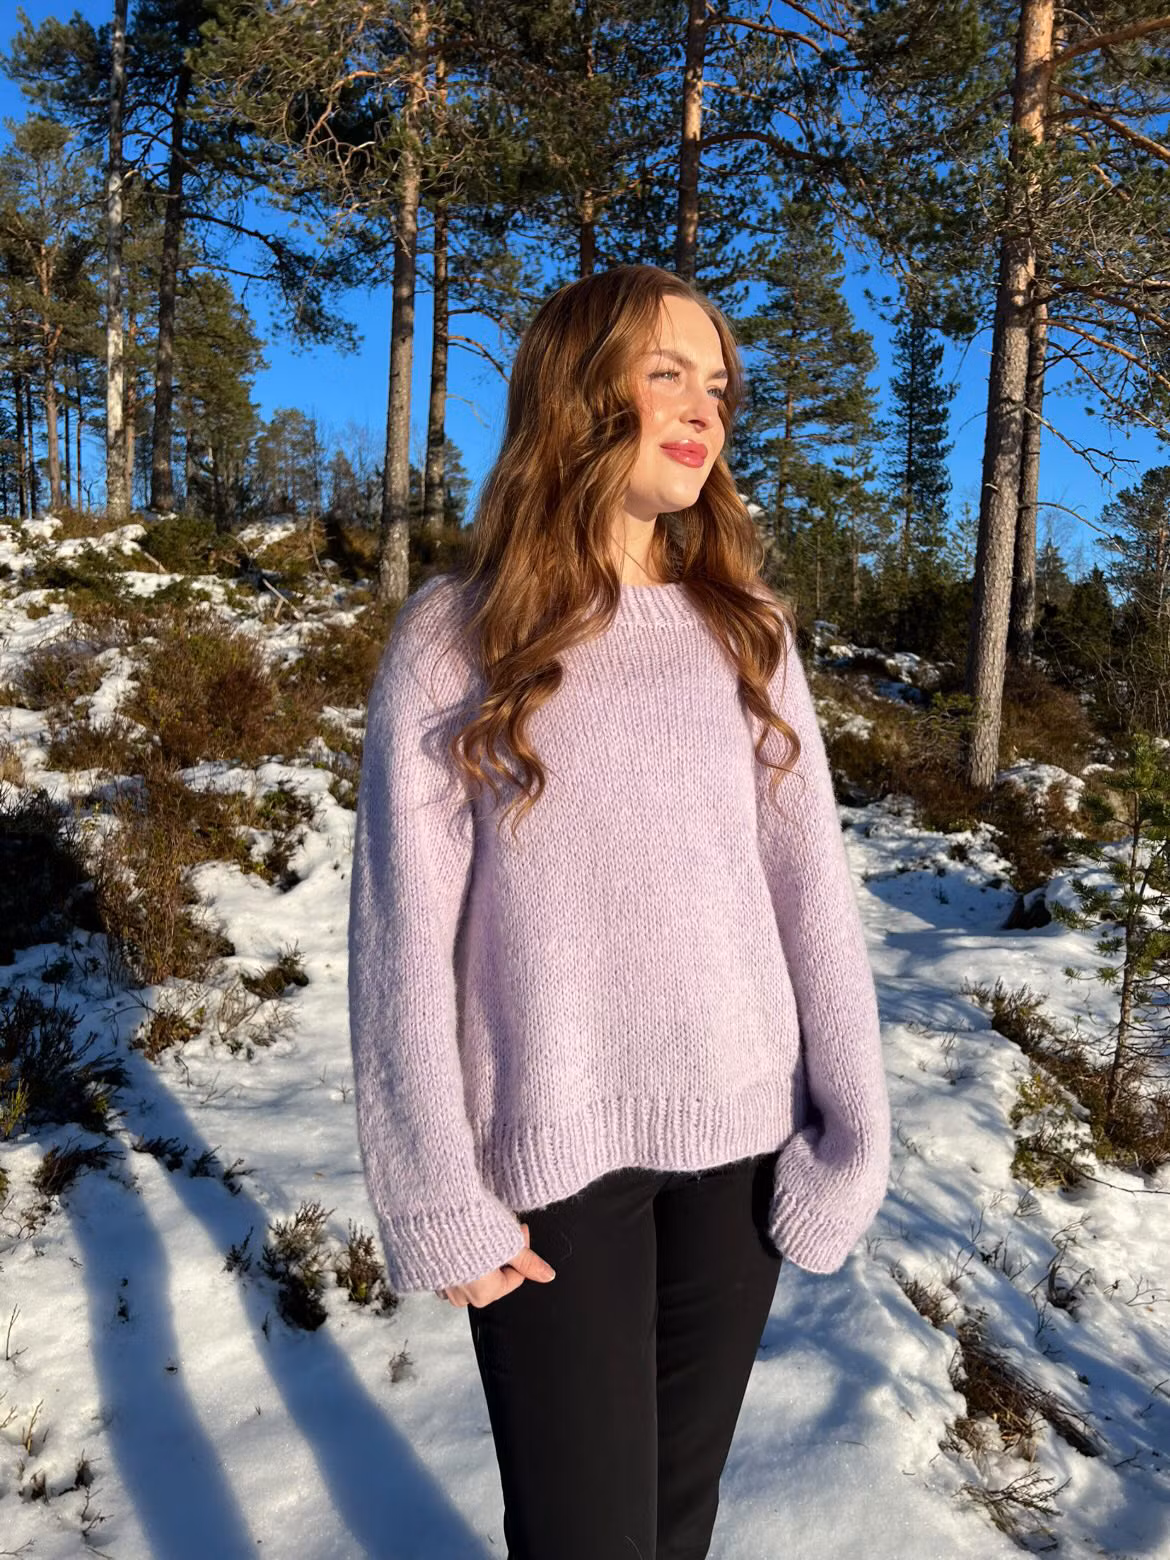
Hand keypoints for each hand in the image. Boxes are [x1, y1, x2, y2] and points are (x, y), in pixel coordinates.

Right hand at [433, 1222, 556, 1308]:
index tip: (518, 1229)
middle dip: (501, 1253)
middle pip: (493, 1278)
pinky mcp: (429, 1272)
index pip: (515, 1277)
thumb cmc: (468, 1227)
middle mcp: (462, 1295)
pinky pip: (451, 1270)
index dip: (520, 1249)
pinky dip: (459, 1256)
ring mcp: (443, 1286)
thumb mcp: (507, 1242)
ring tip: (481, 1230)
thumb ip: (528, 1262)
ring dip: (481, 1255)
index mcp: (484, 1293)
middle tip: (502, 1227)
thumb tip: (547, 1275)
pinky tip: (461, 1237)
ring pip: (472, 1275)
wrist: (431, 1213)